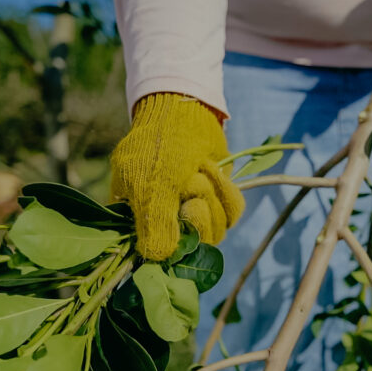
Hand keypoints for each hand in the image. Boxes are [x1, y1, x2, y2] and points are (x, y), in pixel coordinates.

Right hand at [110, 93, 244, 260]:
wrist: (183, 112)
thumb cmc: (157, 148)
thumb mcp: (150, 185)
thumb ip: (154, 223)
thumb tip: (158, 258)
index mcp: (139, 225)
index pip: (160, 256)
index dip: (176, 241)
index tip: (181, 211)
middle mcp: (167, 226)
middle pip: (194, 246)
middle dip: (198, 212)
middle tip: (190, 183)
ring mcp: (194, 216)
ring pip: (216, 231)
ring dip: (211, 196)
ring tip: (198, 171)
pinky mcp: (217, 204)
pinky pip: (232, 213)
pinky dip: (225, 190)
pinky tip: (210, 169)